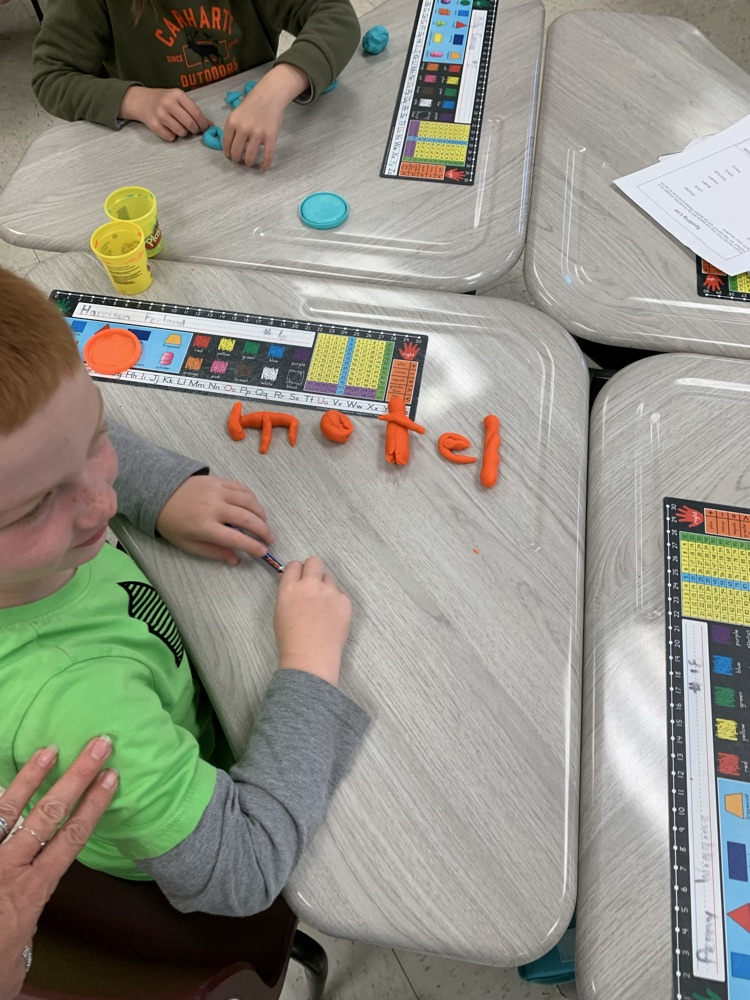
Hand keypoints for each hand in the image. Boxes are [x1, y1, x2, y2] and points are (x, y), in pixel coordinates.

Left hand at [0, 738, 116, 999]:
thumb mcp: (15, 960)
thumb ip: (24, 931)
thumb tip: (26, 923)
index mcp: (32, 891)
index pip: (72, 838)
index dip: (94, 805)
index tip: (111, 777)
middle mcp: (9, 869)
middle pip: (50, 813)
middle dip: (77, 776)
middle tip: (98, 745)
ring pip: (8, 811)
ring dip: (30, 778)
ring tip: (48, 750)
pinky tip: (0, 781)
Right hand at [118, 86, 211, 140]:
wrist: (142, 101)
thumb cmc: (165, 101)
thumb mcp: (179, 100)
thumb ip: (194, 111)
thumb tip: (210, 125)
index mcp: (177, 94)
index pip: (196, 113)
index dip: (203, 123)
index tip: (204, 128)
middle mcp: (168, 103)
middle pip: (190, 123)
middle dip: (195, 129)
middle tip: (194, 129)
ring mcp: (160, 114)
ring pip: (181, 132)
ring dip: (183, 133)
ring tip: (180, 127)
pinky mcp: (153, 125)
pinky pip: (170, 137)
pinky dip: (172, 136)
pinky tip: (169, 128)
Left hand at [156, 475, 274, 564]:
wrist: (158, 492)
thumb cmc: (172, 522)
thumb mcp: (188, 544)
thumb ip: (213, 552)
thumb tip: (235, 560)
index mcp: (205, 526)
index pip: (236, 538)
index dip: (253, 546)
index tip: (263, 551)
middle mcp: (214, 507)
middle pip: (247, 519)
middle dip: (263, 530)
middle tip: (270, 539)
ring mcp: (217, 491)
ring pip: (248, 501)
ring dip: (261, 514)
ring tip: (264, 524)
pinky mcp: (218, 480)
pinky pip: (242, 488)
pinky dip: (252, 498)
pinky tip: (254, 507)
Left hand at [222, 64, 308, 167]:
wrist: (269, 95)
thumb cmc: (252, 104)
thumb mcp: (236, 114)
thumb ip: (233, 129)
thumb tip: (231, 147)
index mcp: (232, 123)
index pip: (226, 145)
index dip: (228, 154)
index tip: (231, 156)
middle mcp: (243, 129)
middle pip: (236, 153)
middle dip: (237, 160)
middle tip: (241, 160)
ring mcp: (257, 134)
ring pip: (250, 158)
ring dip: (249, 163)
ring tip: (250, 162)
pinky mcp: (270, 137)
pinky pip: (267, 156)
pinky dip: (265, 165)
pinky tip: (263, 167)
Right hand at [273, 556, 351, 686]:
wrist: (310, 658)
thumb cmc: (290, 639)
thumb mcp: (279, 612)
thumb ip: (287, 591)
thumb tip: (290, 578)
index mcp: (290, 588)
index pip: (295, 565)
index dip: (298, 572)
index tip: (300, 580)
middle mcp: (310, 585)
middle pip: (315, 562)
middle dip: (313, 569)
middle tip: (314, 585)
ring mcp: (329, 592)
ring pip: (329, 579)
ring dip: (326, 588)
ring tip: (323, 609)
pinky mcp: (345, 601)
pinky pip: (341, 594)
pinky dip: (337, 603)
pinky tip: (332, 618)